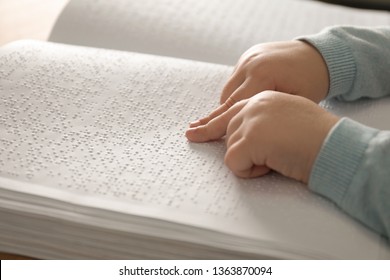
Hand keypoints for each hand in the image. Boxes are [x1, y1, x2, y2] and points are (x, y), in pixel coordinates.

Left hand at [186, 91, 338, 182]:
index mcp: (265, 99)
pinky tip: (272, 164)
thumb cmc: (318, 137)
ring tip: (278, 157)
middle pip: (227, 131)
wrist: (335, 145)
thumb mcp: (288, 119)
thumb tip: (248, 138)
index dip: (213, 124)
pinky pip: (234, 163)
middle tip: (216, 142)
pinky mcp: (251, 138)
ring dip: (252, 161)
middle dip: (231, 144)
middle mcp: (255, 105)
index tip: (195, 129)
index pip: (232, 111)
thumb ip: (265, 121)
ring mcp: (251, 120)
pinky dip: (250, 171)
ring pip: (232, 149)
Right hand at [190, 40, 328, 127]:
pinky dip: (234, 93)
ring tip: (214, 124)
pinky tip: (236, 105)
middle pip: (225, 99)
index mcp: (262, 76)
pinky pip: (234, 80)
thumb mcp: (294, 103)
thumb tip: (244, 130)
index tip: (200, 135)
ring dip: (225, 106)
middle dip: (210, 118)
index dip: (216, 125)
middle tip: (192, 131)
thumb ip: (266, 115)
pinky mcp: (248, 56)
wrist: (319, 54)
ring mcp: (248, 58)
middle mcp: (251, 65)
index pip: (233, 107)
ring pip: (228, 90)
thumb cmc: (311, 83)